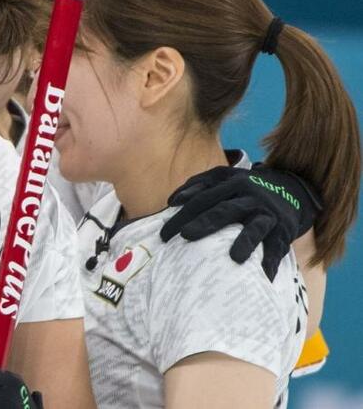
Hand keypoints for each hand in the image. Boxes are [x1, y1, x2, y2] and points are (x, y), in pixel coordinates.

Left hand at [160, 164, 321, 280]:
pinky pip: (277, 248)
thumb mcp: (224, 178)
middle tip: (185, 236)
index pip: (201, 200)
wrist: (291, 189)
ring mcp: (267, 214)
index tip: (164, 234)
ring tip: (234, 258)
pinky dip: (271, 263)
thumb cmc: (246, 189)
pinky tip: (263, 277)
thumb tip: (172, 201)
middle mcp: (249, 197)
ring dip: (245, 242)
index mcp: (231, 184)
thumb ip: (198, 185)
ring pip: (255, 228)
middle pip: (223, 211)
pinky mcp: (283, 231)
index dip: (182, 215)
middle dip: (204, 224)